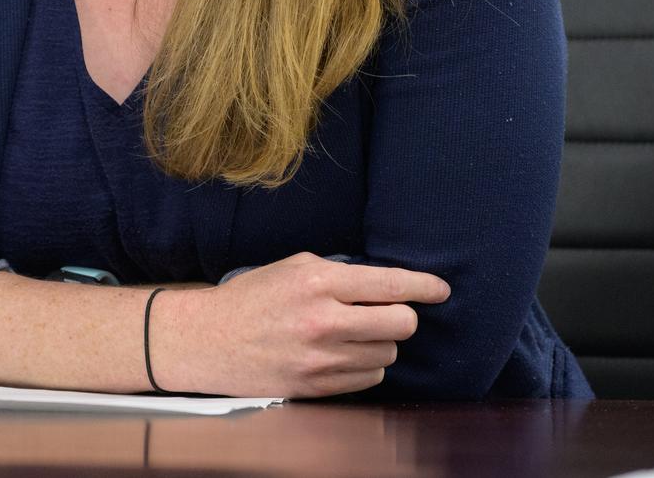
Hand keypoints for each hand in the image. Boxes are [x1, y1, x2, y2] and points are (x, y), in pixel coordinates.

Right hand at [151, 253, 449, 397]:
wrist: (211, 340)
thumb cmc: (254, 297)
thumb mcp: (294, 267)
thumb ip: (340, 272)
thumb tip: (385, 283)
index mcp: (318, 280)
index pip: (389, 283)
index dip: (424, 285)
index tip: (442, 289)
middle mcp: (324, 320)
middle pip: (400, 323)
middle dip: (404, 316)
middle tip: (391, 311)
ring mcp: (322, 358)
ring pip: (388, 353)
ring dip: (380, 342)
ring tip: (353, 333)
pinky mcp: (318, 387)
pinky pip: (369, 378)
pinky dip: (365, 365)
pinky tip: (344, 353)